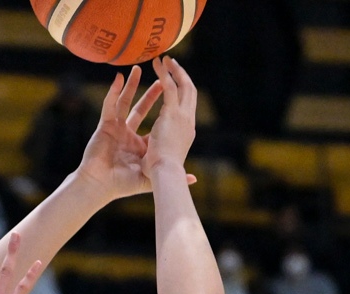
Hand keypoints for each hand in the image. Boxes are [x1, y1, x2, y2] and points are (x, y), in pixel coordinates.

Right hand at [74, 69, 166, 202]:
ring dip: (131, 85)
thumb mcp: (150, 179)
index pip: (155, 122)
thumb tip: (194, 179)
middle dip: (153, 92)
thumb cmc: (122, 185)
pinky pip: (110, 104)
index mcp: (141, 145)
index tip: (172, 95)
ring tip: (138, 68)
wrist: (100, 186)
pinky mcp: (104, 125)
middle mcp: (128, 134)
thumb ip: (171, 175)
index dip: (163, 108)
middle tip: (163, 76)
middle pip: (142, 107)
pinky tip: (118, 79)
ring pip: (125, 102)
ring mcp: (115, 128)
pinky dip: (113, 91)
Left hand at [139, 57, 199, 183]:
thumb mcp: (171, 168)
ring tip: (165, 59)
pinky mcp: (172, 113)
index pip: (188, 108)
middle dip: (182, 77)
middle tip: (172, 63)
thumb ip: (180, 167)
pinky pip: (169, 87)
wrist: (164, 175)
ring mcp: (182, 116)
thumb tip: (192, 179)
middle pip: (190, 93)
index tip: (175, 83)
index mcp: (187, 133)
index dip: (183, 93)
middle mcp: (188, 122)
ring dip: (174, 71)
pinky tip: (157, 64)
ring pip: (182, 86)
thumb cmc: (165, 177)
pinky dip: (164, 74)